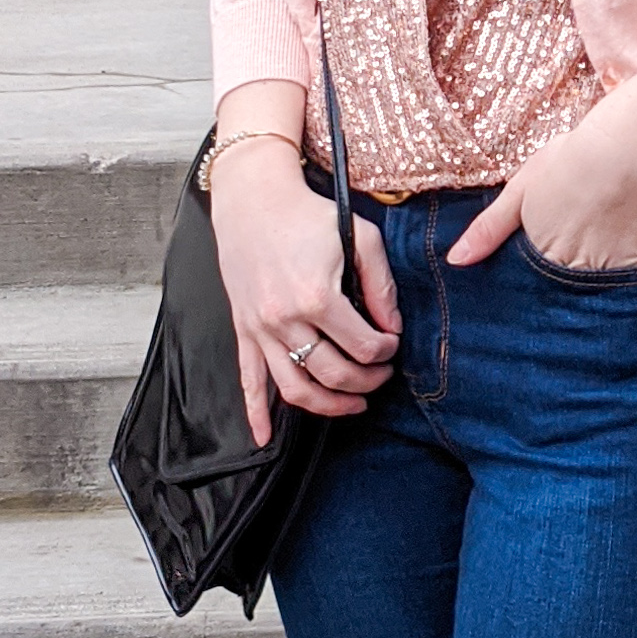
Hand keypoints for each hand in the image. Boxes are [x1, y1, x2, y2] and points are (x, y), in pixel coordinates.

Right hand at [209, 144, 399, 442]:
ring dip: (328, 405)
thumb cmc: (308, 214)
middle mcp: (285, 319)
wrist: (253, 199)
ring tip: (353, 404)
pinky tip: (264, 439)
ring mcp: (260, 328)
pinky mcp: (243, 329)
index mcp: (317, 296)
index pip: (364, 346)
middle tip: (382, 376)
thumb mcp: (360, 236)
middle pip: (333, 374)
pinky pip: (248, 380)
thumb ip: (381, 285)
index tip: (392, 344)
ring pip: (294, 389)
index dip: (386, 352)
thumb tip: (393, 326)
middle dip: (367, 382)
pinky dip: (256, 414)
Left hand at [449, 36, 636, 273]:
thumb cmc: (570, 162)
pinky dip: (631, 283)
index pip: (534, 286)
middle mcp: (573, 270)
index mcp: (541, 254)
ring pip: (598, 295)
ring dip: (597, 292)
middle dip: (565, 290)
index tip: (547, 262)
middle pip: (565, 294)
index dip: (539, 279)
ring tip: (602, 260)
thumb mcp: (520, 190)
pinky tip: (629, 261)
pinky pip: (634, 287)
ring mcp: (609, 272)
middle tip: (576, 259)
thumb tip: (454, 261)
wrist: (625, 148)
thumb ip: (488, 229)